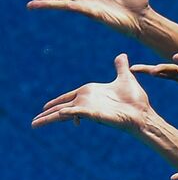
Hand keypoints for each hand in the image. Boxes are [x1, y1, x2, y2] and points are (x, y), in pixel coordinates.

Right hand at [28, 0, 152, 35]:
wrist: (142, 16)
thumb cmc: (137, 1)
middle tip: (31, 3)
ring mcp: (87, 5)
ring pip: (61, 3)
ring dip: (46, 4)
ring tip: (30, 5)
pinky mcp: (89, 12)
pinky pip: (69, 7)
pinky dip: (56, 5)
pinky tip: (44, 5)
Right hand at [32, 54, 153, 131]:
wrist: (143, 112)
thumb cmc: (135, 99)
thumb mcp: (125, 78)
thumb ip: (120, 67)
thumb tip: (122, 55)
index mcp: (90, 93)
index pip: (68, 97)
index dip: (56, 102)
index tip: (44, 107)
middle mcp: (86, 101)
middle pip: (61, 107)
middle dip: (47, 114)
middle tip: (33, 122)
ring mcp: (89, 109)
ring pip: (64, 113)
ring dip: (49, 118)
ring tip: (34, 124)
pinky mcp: (94, 115)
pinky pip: (78, 113)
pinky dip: (69, 114)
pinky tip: (60, 114)